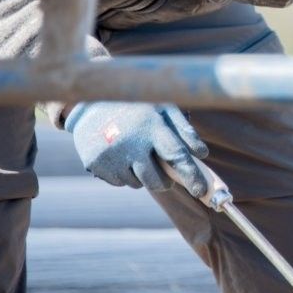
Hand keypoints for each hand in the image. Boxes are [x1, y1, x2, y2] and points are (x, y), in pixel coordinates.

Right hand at [64, 102, 208, 195]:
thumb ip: (183, 130)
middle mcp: (130, 143)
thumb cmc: (136, 106)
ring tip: (135, 154)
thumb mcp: (162, 108)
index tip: (201, 191)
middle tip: (165, 174)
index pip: (176, 156)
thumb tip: (202, 154)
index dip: (191, 175)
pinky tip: (119, 156)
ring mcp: (110, 155)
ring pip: (137, 183)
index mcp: (151, 126)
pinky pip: (119, 182)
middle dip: (164, 182)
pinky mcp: (94, 164)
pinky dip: (124, 175)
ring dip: (142, 176)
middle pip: (156, 180)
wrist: (89, 101)